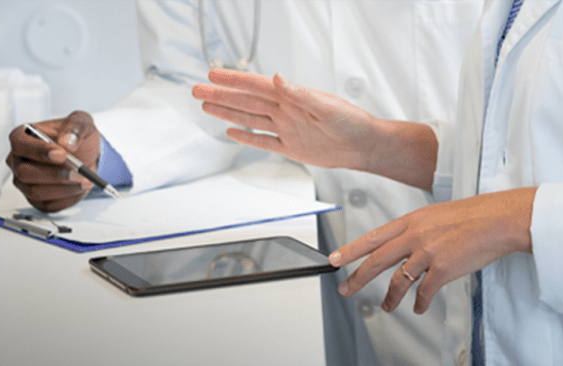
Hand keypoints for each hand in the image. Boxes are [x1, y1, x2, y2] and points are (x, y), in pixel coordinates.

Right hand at [7, 110, 100, 211]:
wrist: (86, 154)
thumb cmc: (76, 136)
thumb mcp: (81, 121)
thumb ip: (75, 127)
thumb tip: (67, 142)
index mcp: (22, 137)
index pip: (20, 145)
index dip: (39, 151)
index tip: (61, 154)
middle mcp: (18, 161)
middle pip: (24, 172)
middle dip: (54, 174)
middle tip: (77, 171)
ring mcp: (25, 182)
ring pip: (35, 192)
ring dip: (63, 188)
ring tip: (85, 179)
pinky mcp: (37, 199)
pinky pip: (47, 205)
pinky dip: (67, 197)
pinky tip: (80, 187)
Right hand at [192, 68, 436, 190]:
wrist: (365, 146)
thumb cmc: (353, 123)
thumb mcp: (326, 106)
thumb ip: (299, 93)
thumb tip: (277, 78)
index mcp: (292, 98)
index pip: (255, 86)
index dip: (233, 80)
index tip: (212, 74)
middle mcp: (285, 111)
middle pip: (245, 102)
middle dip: (221, 96)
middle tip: (197, 90)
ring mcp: (286, 129)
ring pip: (249, 120)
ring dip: (228, 113)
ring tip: (207, 106)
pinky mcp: (291, 147)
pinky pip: (264, 141)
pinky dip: (247, 137)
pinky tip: (232, 133)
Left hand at [329, 187, 536, 313]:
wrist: (499, 219)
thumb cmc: (474, 215)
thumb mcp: (437, 214)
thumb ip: (417, 229)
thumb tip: (405, 244)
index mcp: (412, 220)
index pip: (373, 237)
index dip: (351, 250)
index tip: (334, 258)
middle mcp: (415, 235)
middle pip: (377, 260)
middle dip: (357, 277)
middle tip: (345, 288)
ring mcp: (428, 252)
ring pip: (399, 280)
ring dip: (390, 298)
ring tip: (387, 306)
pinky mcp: (443, 269)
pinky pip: (424, 292)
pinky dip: (420, 303)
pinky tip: (419, 308)